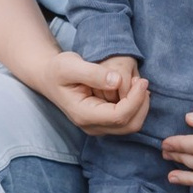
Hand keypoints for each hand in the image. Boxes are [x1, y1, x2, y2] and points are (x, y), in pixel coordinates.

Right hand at [37, 46, 151, 136]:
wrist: (50, 78)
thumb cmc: (58, 70)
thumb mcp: (70, 65)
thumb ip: (93, 73)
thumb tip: (118, 81)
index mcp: (83, 115)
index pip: (119, 116)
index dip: (135, 100)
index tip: (142, 80)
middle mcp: (92, 126)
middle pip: (129, 125)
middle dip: (141, 104)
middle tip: (142, 81)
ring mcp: (98, 127)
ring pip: (131, 125)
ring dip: (140, 106)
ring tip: (139, 84)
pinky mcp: (104, 122)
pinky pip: (127, 120)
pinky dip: (136, 106)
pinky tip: (134, 89)